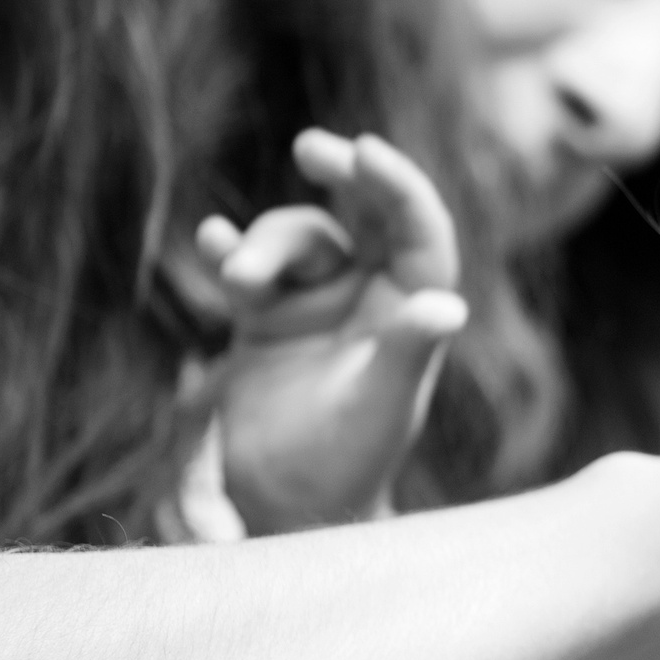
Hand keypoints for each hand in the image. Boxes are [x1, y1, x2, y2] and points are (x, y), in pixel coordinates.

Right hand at [201, 130, 468, 532]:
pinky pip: (246, 270)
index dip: (398, 185)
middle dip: (341, 177)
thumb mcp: (382, 405)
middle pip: (360, 217)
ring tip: (237, 278)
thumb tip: (447, 308)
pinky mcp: (263, 325)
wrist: (290, 510)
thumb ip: (409, 350)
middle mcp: (370, 301)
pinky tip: (213, 239)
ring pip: (296, 241)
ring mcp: (315, 308)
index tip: (366, 150)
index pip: (418, 230)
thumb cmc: (350, 462)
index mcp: (413, 310)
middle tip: (312, 149)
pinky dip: (228, 251)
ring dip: (266, 244)